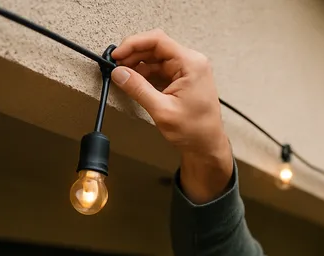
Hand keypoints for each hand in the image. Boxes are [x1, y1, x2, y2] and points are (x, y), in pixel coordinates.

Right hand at [111, 29, 232, 202]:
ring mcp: (188, 70)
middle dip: (133, 55)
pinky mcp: (183, 79)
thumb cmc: (194, 130)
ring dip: (138, 65)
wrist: (207, 146)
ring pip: (156, 58)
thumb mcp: (162, 110)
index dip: (133, 44)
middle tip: (116, 66)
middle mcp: (192, 62)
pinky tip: (134, 82)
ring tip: (123, 76)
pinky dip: (146, 74)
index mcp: (191, 64)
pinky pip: (161, 69)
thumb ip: (138, 89)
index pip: (158, 40)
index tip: (117, 54)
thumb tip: (119, 73)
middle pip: (156, 47)